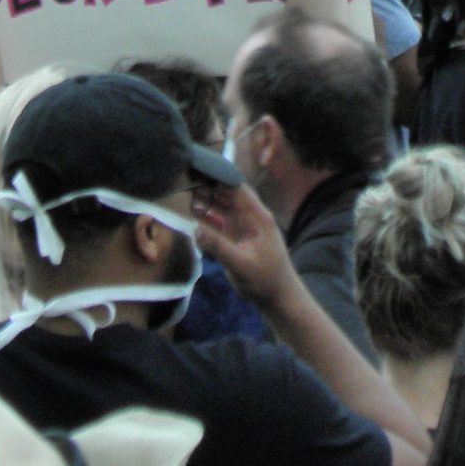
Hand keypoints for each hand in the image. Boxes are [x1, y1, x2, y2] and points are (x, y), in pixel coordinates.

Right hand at [194, 180, 298, 308]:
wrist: (279, 298)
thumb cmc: (265, 281)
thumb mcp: (241, 265)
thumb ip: (218, 247)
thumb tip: (195, 229)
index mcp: (258, 217)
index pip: (237, 188)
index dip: (220, 176)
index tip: (200, 167)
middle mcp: (250, 217)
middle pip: (228, 195)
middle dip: (209, 186)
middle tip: (186, 178)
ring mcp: (243, 227)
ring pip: (222, 207)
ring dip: (206, 201)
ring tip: (185, 192)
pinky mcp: (237, 238)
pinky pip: (220, 222)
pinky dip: (207, 217)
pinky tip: (192, 214)